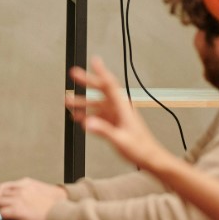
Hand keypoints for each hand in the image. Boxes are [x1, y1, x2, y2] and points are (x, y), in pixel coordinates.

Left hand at [0, 177, 66, 219]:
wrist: (62, 211)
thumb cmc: (55, 204)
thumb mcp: (40, 190)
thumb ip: (28, 191)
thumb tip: (20, 199)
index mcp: (25, 183)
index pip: (4, 186)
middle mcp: (20, 189)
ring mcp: (18, 199)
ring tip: (3, 216)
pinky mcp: (18, 211)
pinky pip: (2, 213)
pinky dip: (2, 217)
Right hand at [65, 56, 169, 170]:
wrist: (150, 158)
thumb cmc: (141, 148)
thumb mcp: (121, 140)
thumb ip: (103, 130)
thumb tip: (87, 123)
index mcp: (123, 108)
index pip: (110, 85)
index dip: (102, 72)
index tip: (94, 61)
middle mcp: (119, 109)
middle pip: (101, 90)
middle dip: (87, 82)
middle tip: (73, 74)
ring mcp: (116, 116)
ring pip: (97, 104)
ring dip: (83, 102)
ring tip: (68, 101)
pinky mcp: (114, 123)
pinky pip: (98, 115)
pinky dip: (87, 115)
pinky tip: (78, 117)